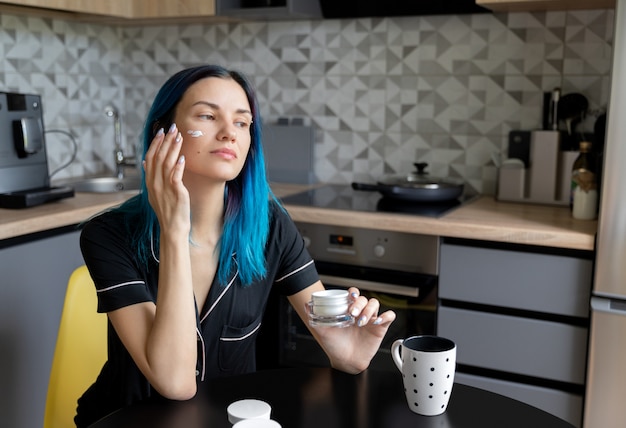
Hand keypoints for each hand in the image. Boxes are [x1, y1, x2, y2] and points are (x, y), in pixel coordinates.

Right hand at [143, 123, 189, 238]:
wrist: (173, 229)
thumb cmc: (168, 211)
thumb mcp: (156, 193)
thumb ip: (151, 177)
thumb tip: (146, 163)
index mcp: (150, 182)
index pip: (150, 158)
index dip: (155, 144)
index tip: (161, 132)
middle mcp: (155, 183)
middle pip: (158, 157)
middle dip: (165, 141)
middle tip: (172, 128)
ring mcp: (164, 188)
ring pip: (166, 163)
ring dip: (173, 148)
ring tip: (179, 136)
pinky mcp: (175, 193)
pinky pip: (175, 176)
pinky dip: (178, 166)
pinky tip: (182, 157)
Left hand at [310, 287, 395, 373]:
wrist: (345, 361)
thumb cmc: (335, 345)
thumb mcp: (323, 331)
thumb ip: (314, 318)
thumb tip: (306, 305)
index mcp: (348, 309)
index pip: (353, 294)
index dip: (353, 293)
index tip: (350, 297)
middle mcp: (360, 312)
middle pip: (365, 298)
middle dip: (360, 304)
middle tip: (353, 313)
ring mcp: (371, 319)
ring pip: (375, 304)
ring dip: (369, 310)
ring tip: (361, 322)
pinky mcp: (380, 327)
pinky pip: (389, 316)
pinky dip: (386, 316)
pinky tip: (377, 321)